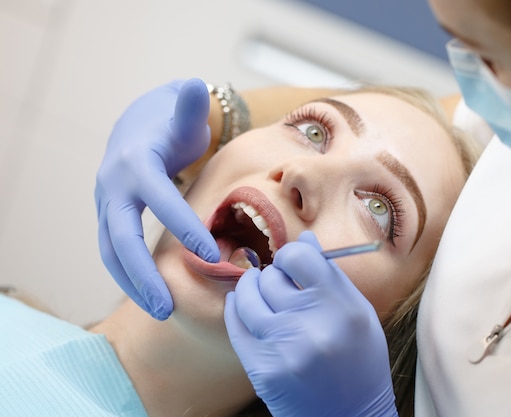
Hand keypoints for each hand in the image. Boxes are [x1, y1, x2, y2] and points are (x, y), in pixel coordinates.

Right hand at [95, 78, 219, 319]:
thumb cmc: (169, 124)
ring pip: (111, 251)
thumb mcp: (181, 113)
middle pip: (121, 236)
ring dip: (133, 284)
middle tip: (168, 307)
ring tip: (161, 312)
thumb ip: (189, 106)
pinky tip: (151, 297)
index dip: (183, 226)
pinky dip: (129, 276)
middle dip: (143, 274)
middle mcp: (114, 186)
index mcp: (135, 162)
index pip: (159, 199)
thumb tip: (198, 84)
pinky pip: (114, 252)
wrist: (137, 127)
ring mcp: (107, 204)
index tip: (211, 255)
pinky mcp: (110, 217)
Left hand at [224, 231, 397, 416]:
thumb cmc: (359, 363)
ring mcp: (284, 349)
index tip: (292, 262)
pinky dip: (236, 310)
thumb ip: (331, 275)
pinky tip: (242, 306)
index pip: (300, 257)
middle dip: (274, 276)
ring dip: (250, 288)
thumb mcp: (359, 315)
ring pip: (248, 297)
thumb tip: (304, 238)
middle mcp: (313, 326)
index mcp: (342, 308)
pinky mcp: (263, 369)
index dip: (292, 254)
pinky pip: (236, 326)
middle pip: (272, 277)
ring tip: (257, 288)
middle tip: (281, 284)